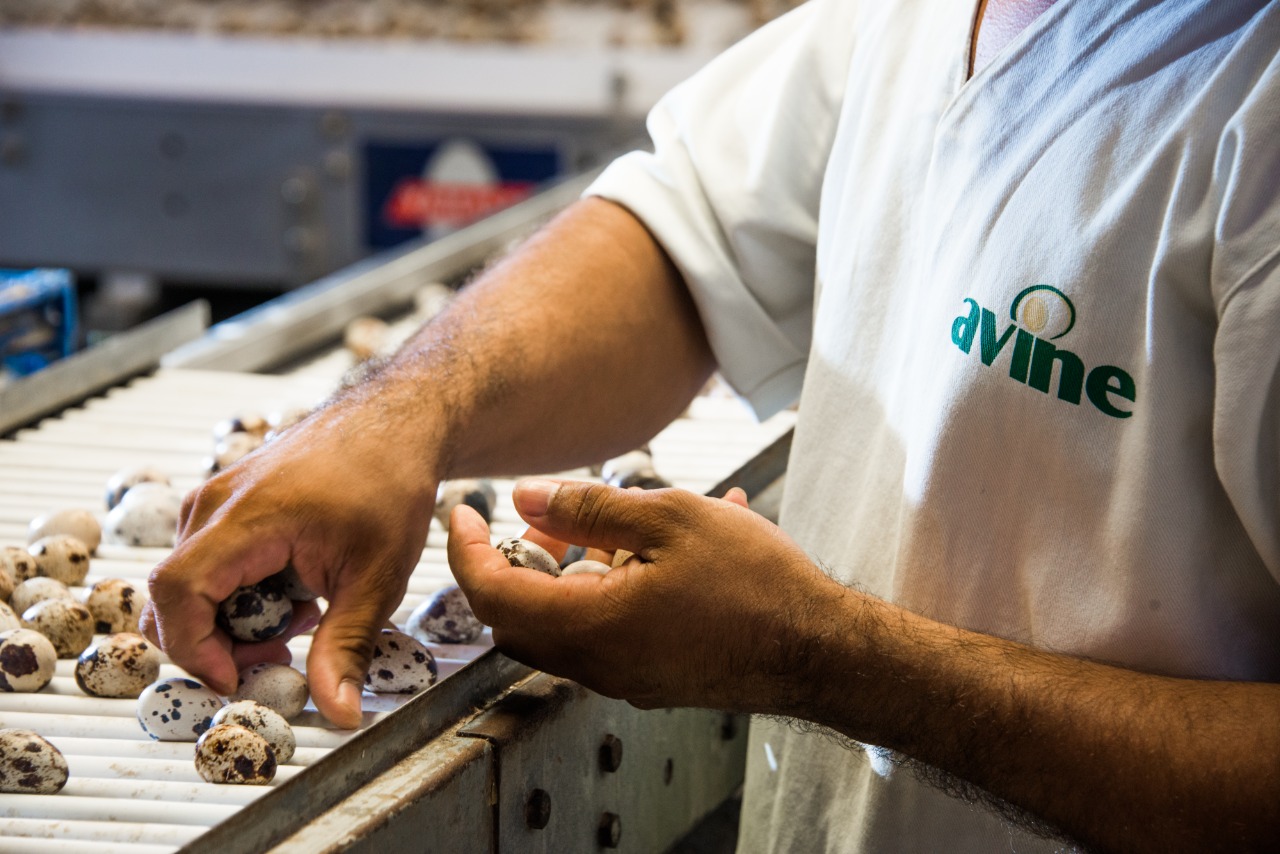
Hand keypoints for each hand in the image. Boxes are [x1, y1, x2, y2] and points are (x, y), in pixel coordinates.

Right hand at [140, 403, 436, 728]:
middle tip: (280, 655)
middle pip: (175, 596)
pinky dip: (240, 593)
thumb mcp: (378, 576)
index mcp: (245, 518)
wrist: (393, 422)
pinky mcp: (224, 506)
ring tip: (301, 615)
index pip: (177, 592)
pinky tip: (294, 590)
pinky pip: (208, 564)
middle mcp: (213, 506)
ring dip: (234, 619)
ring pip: (191, 584)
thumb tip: (338, 714)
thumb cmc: (388, 484)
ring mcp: (214, 502)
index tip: (238, 679)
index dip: (195, 649)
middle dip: (217, 644)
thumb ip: (348, 646)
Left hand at [448, 479, 844, 711]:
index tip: (463, 513)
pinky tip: (661, 551)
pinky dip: (611, 591)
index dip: (465, 549)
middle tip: (547, 520)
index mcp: (590, 625)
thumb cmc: (757, 584)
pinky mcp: (653, 678)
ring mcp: (626, 678)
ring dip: (572, 573)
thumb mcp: (670, 519)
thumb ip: (588, 508)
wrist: (821, 650)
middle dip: (519, 562)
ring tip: (619, 525)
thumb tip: (528, 498)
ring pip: (566, 623)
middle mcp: (598, 664)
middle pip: (522, 616)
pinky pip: (609, 633)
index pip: (491, 593)